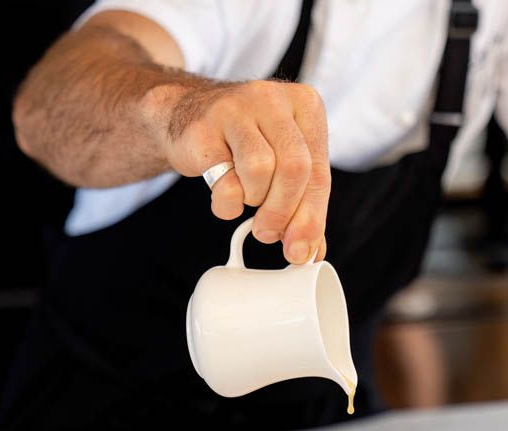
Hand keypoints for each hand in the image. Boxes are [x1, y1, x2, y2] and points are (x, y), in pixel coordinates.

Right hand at [157, 80, 329, 263]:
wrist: (187, 116)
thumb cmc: (246, 144)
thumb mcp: (283, 165)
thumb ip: (303, 206)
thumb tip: (310, 253)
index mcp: (306, 106)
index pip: (320, 172)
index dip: (312, 218)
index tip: (301, 250)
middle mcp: (273, 100)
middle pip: (294, 169)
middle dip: (284, 213)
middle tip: (269, 234)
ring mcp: (236, 109)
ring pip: (260, 170)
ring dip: (254, 200)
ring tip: (247, 198)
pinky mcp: (204, 129)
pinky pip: (224, 180)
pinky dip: (227, 202)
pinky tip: (226, 195)